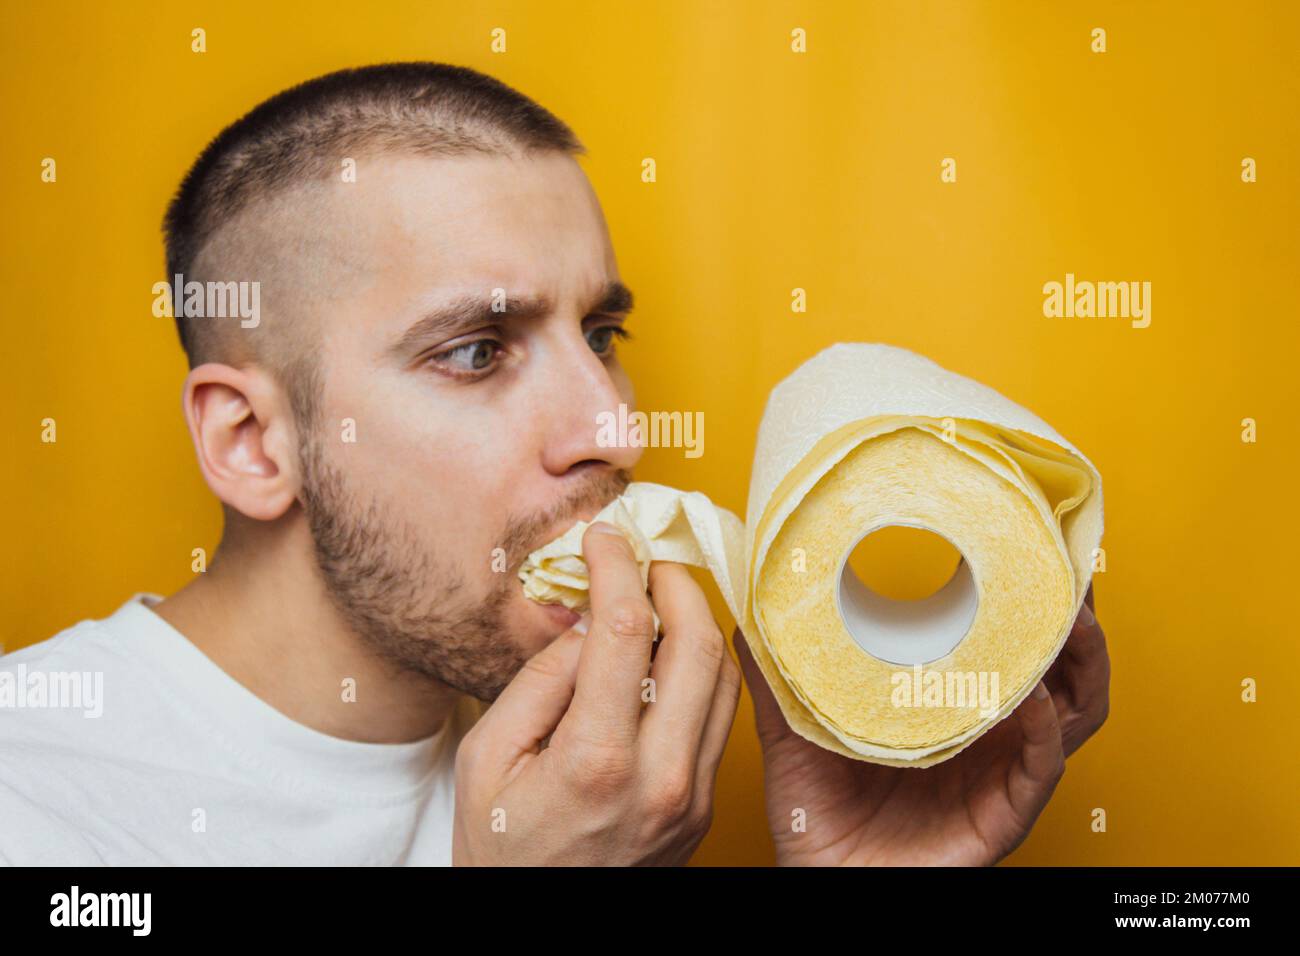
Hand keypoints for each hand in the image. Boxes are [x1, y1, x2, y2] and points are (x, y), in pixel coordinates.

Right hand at [453, 522, 740, 864]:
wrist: (541, 925)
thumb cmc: (500, 845)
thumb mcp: (487, 758)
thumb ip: (540, 681)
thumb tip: (589, 620)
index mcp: (596, 761)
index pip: (628, 632)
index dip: (619, 568)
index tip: (606, 539)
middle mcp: (660, 777)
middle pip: (698, 645)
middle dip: (676, 582)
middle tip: (647, 558)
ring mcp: (691, 795)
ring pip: (725, 678)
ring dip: (698, 622)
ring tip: (660, 597)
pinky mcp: (704, 805)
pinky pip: (721, 717)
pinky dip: (705, 668)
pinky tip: (672, 651)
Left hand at [734, 586, 1107, 865]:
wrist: (822, 884)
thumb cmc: (818, 814)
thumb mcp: (794, 727)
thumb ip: (777, 670)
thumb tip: (751, 605)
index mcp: (951, 706)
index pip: (1004, 639)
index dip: (1025, 590)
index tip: (1027, 535)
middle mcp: (988, 734)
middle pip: (1057, 665)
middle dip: (1072, 612)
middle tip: (1071, 563)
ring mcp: (1002, 773)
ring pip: (1072, 710)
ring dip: (1079, 659)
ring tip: (1072, 614)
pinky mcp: (1002, 816)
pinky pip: (1040, 770)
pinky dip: (1042, 729)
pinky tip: (1032, 694)